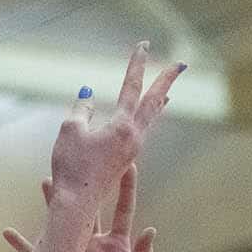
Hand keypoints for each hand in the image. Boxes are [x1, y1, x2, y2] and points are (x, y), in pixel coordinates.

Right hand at [5, 166, 158, 251]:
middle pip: (88, 210)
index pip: (122, 210)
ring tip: (45, 181)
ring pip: (63, 224)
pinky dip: (21, 246)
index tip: (128, 164)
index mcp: (117, 246)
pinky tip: (8, 232)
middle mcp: (95, 247)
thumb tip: (149, 229)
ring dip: (53, 205)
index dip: (125, 188)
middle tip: (78, 163)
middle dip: (83, 187)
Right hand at [47, 43, 184, 211]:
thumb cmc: (71, 168)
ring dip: (158, 103)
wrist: (76, 205)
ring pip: (150, 121)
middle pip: (154, 104)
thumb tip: (88, 95)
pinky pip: (140, 133)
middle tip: (180, 65)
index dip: (137, 64)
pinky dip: (146, 120)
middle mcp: (133, 138)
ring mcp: (131, 152)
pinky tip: (143, 121)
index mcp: (122, 127)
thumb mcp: (70, 130)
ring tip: (166, 93)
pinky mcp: (123, 162)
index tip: (143, 45)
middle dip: (165, 82)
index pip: (132, 88)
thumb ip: (81, 109)